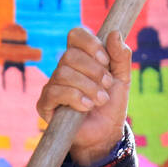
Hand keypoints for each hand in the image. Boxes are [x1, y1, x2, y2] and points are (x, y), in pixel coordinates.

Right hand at [35, 27, 131, 166]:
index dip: (90, 44)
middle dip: (93, 71)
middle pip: (70, 55)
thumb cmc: (111, 105)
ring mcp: (52, 85)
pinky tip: (86, 106)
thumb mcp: (122, 79)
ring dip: (87, 87)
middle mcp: (64, 68)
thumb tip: (115, 33)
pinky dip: (75, 97)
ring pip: (63, 73)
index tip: (106, 60)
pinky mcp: (45, 103)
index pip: (76, 35)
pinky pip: (55, 91)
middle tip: (107, 85)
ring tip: (100, 100)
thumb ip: (121, 56)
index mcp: (81, 57)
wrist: (105, 134)